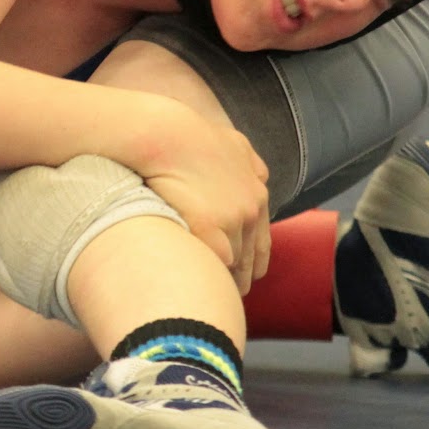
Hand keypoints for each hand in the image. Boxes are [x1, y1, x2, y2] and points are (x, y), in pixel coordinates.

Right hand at [140, 119, 271, 295]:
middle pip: (250, 259)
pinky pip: (215, 265)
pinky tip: (196, 282)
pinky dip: (207, 273)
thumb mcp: (235, 143)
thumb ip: (251, 163)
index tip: (243, 274)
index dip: (251, 261)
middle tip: (228, 294)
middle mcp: (252, 210)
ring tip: (210, 295)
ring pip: (233, 265)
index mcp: (258, 193)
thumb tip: (260, 176)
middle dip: (241, 277)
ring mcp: (233, 221)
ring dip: (224, 280)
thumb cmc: (192, 136)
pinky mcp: (209, 230)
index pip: (261, 242)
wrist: (167, 134)